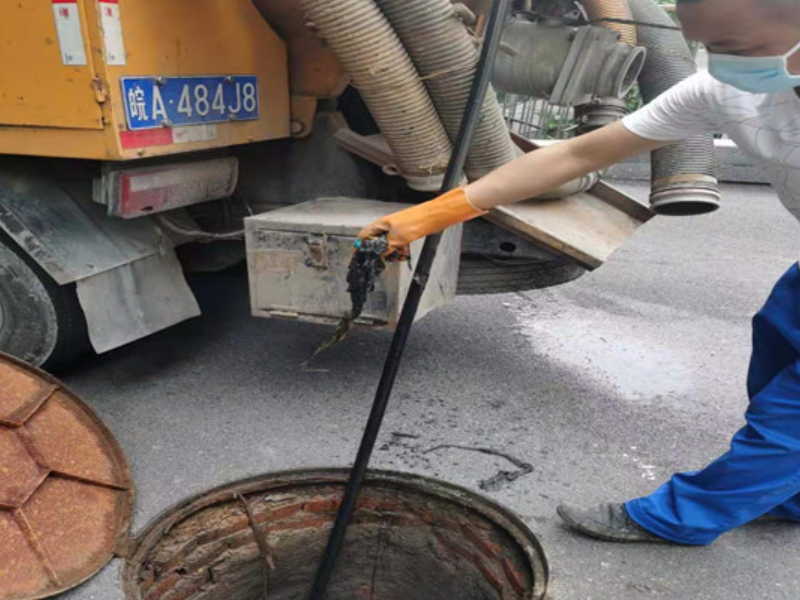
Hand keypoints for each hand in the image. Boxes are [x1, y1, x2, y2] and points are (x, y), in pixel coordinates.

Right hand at [357, 187, 486, 259]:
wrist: (434, 217)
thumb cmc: (417, 221)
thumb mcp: (397, 239)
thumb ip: (385, 248)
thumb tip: (377, 256)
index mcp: (381, 224)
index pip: (364, 236)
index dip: (360, 247)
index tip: (359, 258)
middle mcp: (387, 226)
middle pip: (376, 242)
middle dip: (379, 252)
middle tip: (383, 260)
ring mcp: (397, 230)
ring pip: (388, 245)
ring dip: (391, 253)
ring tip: (397, 256)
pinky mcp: (405, 234)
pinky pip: (398, 245)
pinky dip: (400, 250)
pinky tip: (404, 253)